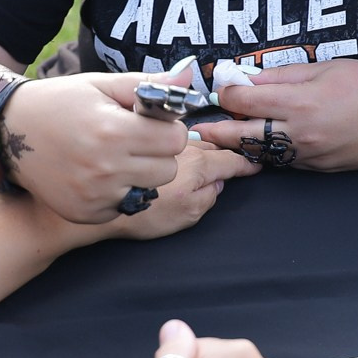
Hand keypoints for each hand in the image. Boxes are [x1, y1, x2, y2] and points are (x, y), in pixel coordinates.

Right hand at [0, 71, 191, 223]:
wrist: (9, 131)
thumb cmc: (61, 102)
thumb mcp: (103, 84)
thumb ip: (149, 86)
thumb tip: (189, 79)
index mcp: (113, 131)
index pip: (176, 139)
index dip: (167, 129)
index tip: (148, 124)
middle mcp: (105, 168)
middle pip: (168, 169)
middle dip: (158, 153)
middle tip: (132, 140)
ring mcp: (94, 195)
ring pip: (150, 190)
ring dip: (141, 174)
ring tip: (116, 157)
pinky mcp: (85, 212)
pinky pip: (125, 206)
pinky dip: (119, 192)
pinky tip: (98, 175)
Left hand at [106, 142, 259, 241]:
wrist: (104, 205)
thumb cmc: (144, 215)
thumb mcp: (187, 214)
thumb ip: (208, 197)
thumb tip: (217, 185)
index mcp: (198, 164)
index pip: (229, 161)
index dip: (244, 164)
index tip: (254, 166)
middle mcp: (184, 147)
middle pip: (212, 147)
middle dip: (224, 153)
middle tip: (234, 162)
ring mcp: (165, 144)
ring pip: (192, 142)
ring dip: (202, 148)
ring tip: (208, 157)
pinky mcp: (146, 143)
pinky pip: (172, 142)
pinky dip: (180, 147)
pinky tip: (176, 156)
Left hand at [194, 58, 357, 171]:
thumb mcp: (327, 67)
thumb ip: (285, 74)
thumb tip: (251, 77)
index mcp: (300, 103)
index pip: (244, 101)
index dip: (225, 93)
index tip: (218, 87)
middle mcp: (300, 134)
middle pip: (242, 137)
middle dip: (216, 131)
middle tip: (199, 127)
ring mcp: (310, 156)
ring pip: (261, 154)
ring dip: (241, 145)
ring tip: (224, 136)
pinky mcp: (321, 169)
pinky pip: (285, 162)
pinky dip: (270, 152)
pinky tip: (264, 143)